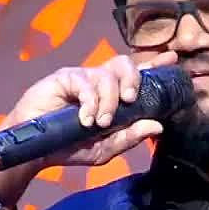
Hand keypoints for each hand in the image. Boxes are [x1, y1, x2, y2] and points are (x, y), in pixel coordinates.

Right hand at [3, 49, 178, 167]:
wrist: (35, 151)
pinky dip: (90, 103)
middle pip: (125, 63)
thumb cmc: (68, 146)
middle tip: (130, 101)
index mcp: (113, 95)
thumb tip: (157, 126)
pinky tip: (84, 120)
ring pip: (107, 75)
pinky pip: (85, 83)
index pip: (138, 75)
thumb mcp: (104, 149)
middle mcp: (100, 81)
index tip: (173, 59)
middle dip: (133, 80)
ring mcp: (82, 77)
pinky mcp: (64, 77)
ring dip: (108, 101)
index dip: (155, 65)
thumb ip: (129, 137)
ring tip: (100, 123)